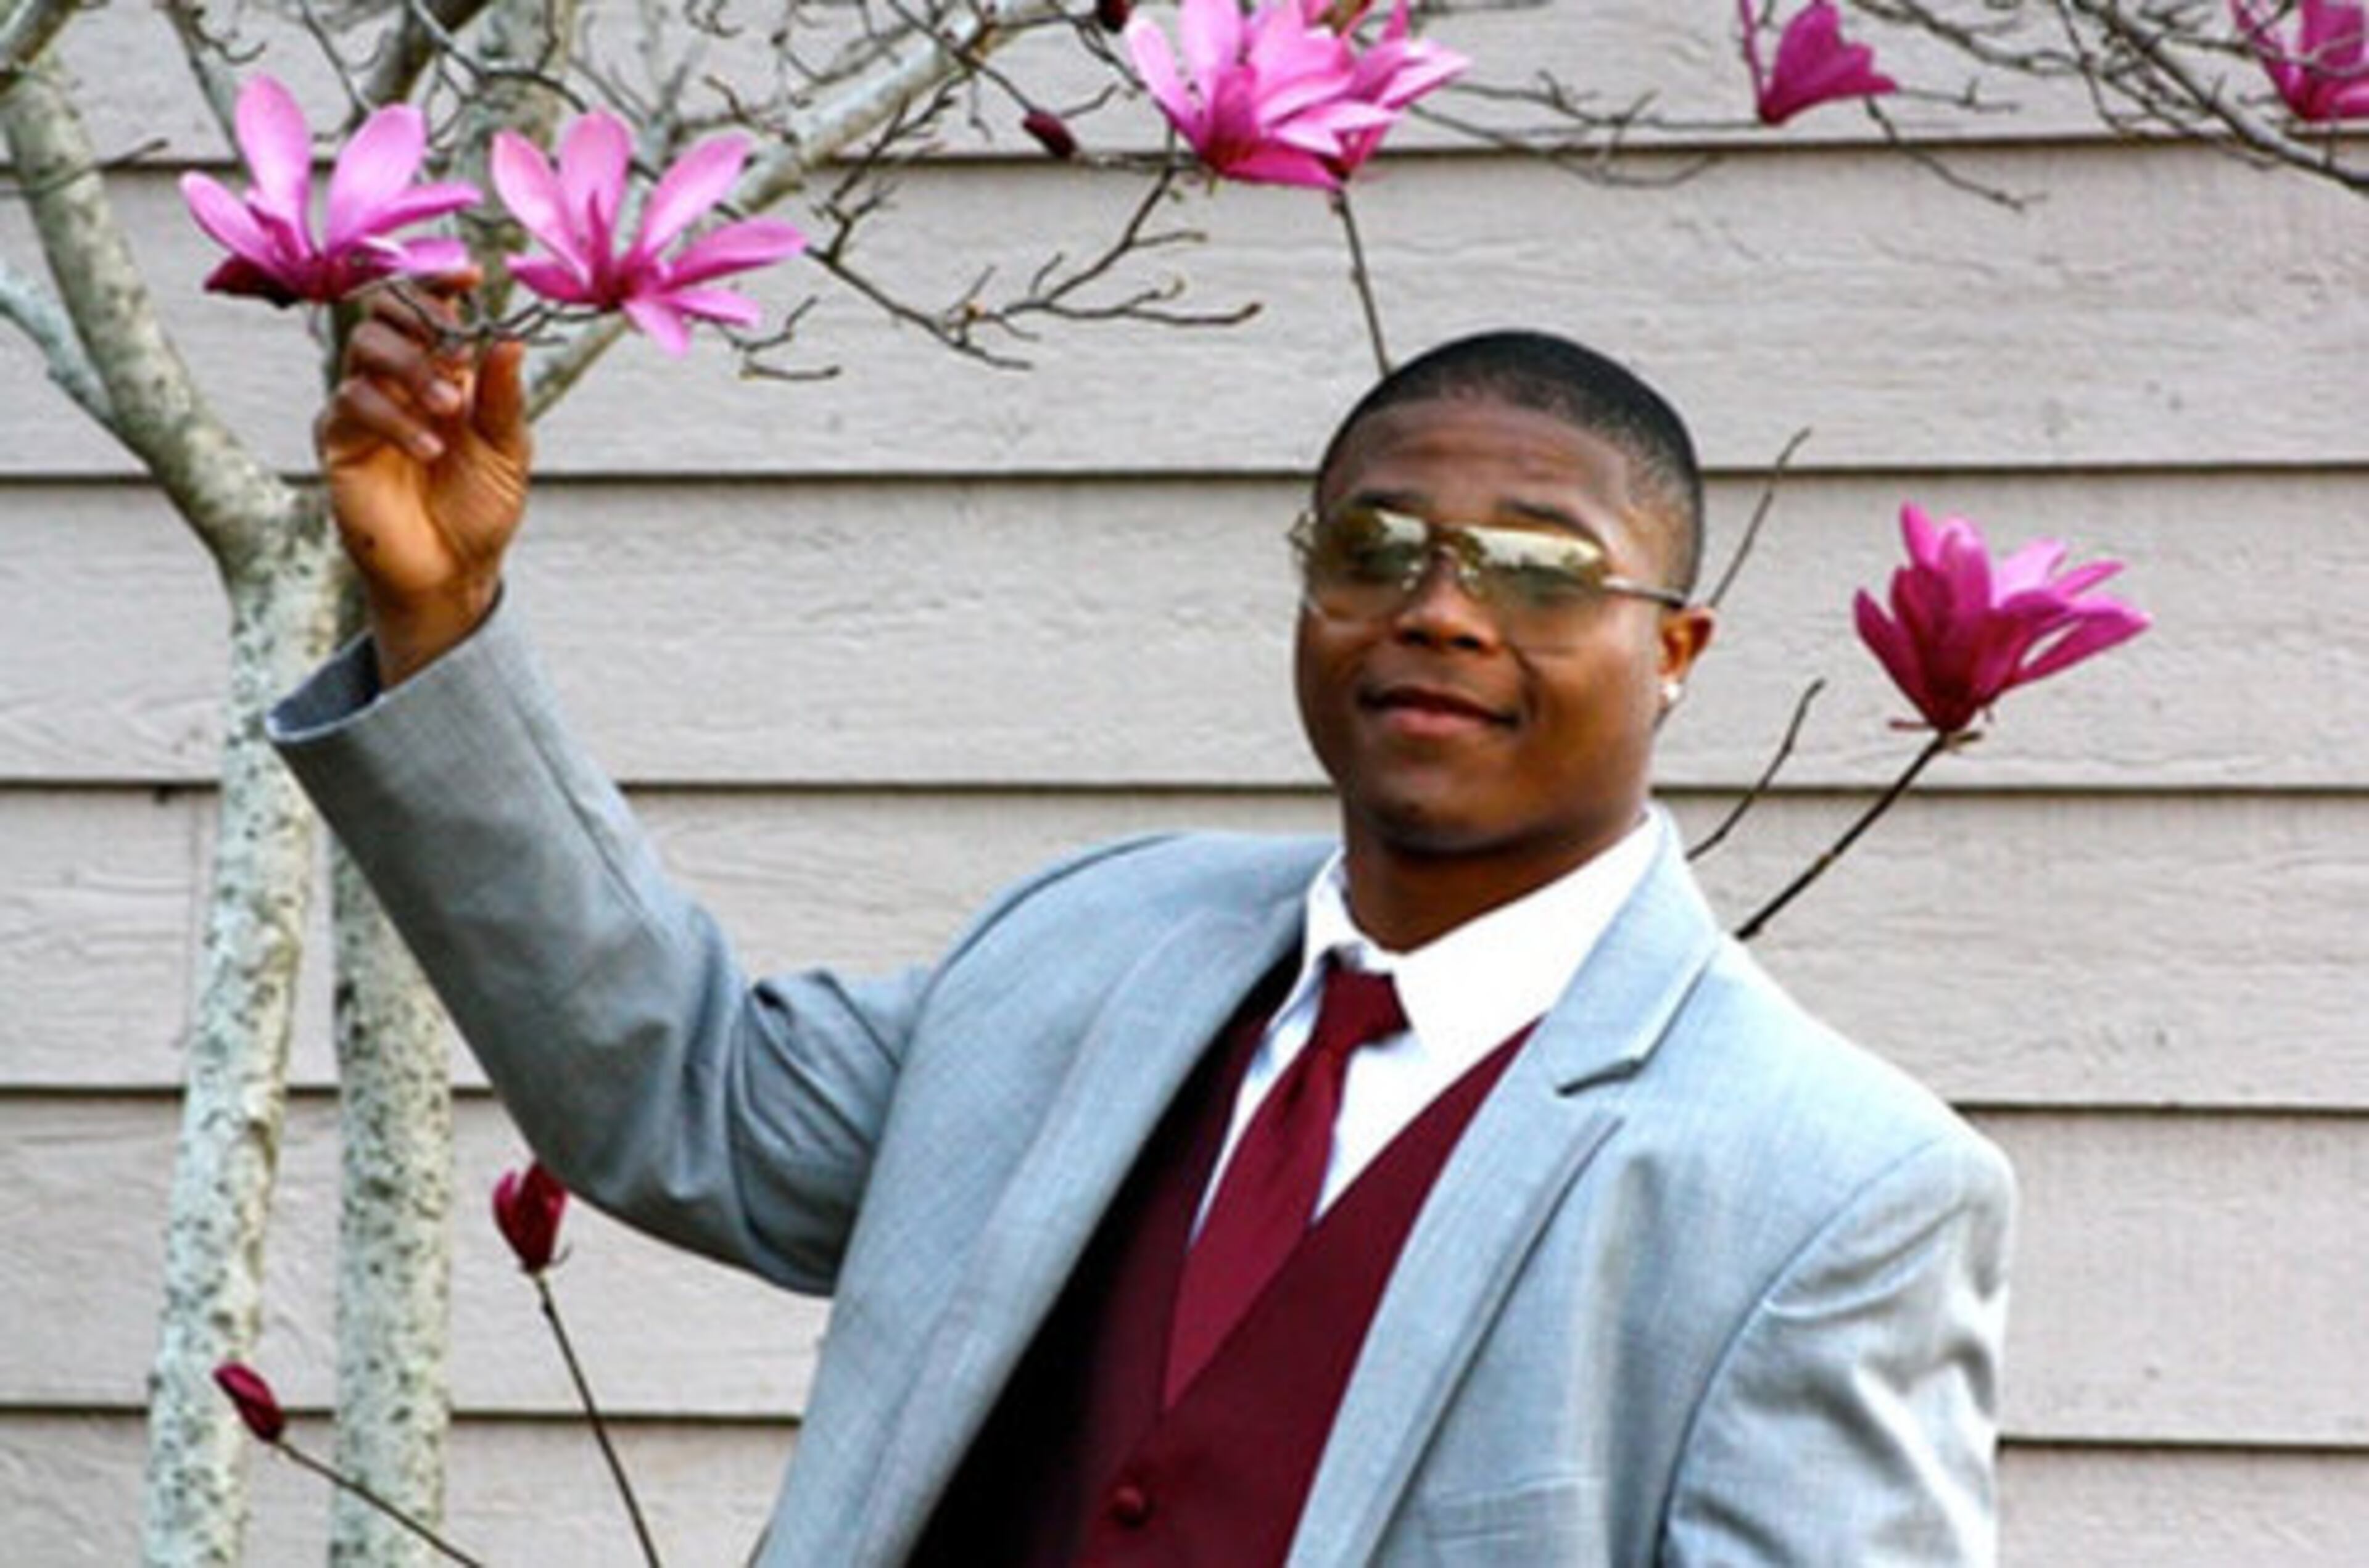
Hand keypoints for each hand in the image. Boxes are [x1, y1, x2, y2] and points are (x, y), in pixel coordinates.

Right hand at [316, 270, 531, 684]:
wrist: (452, 572)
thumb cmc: (479, 510)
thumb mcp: (507, 450)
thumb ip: (503, 396)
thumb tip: (509, 338)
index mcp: (445, 370)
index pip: (432, 306)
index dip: (443, 281)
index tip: (470, 272)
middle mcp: (399, 377)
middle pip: (386, 310)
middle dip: (422, 319)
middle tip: (456, 351)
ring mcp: (364, 404)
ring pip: (366, 347)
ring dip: (412, 368)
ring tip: (449, 409)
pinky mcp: (339, 438)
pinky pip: (350, 401)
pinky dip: (392, 416)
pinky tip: (427, 448)